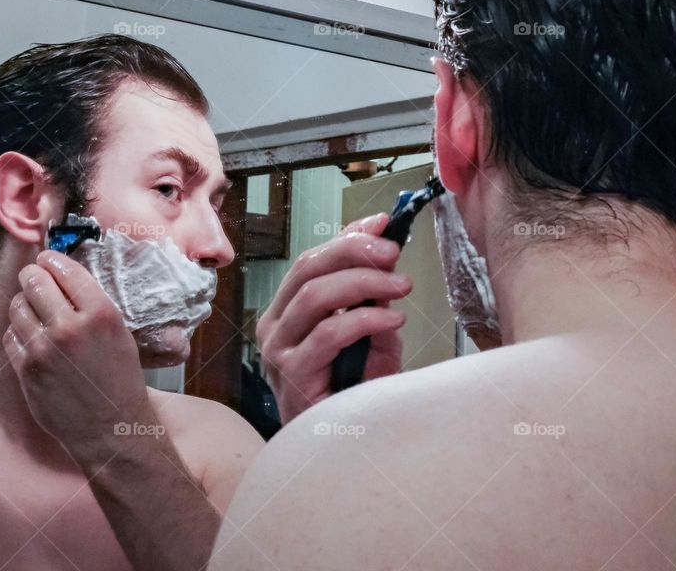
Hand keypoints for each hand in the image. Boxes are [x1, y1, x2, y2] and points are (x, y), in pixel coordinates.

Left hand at [2, 250, 153, 461]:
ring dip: (22, 303)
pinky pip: (10, 336)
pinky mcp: (27, 370)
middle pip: (35, 282)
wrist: (110, 428)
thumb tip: (63, 277)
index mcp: (101, 314)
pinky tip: (30, 336)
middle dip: (32, 276)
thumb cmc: (120, 380)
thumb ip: (93, 306)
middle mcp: (71, 328)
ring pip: (17, 307)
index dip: (52, 260)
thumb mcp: (120, 334)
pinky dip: (17, 331)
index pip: (66, 270)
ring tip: (31, 308)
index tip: (47, 259)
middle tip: (33, 278)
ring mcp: (45, 350)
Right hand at [257, 213, 411, 422]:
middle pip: (308, 268)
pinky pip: (327, 334)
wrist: (342, 448)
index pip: (312, 260)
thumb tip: (386, 247)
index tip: (385, 226)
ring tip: (401, 285)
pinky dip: (364, 320)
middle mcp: (274, 326)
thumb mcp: (368, 334)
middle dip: (355, 252)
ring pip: (314, 296)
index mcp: (288, 311)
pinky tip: (393, 321)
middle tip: (395, 253)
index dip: (348, 238)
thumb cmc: (352, 392)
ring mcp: (277, 350)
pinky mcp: (291, 375)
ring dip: (363, 283)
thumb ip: (371, 295)